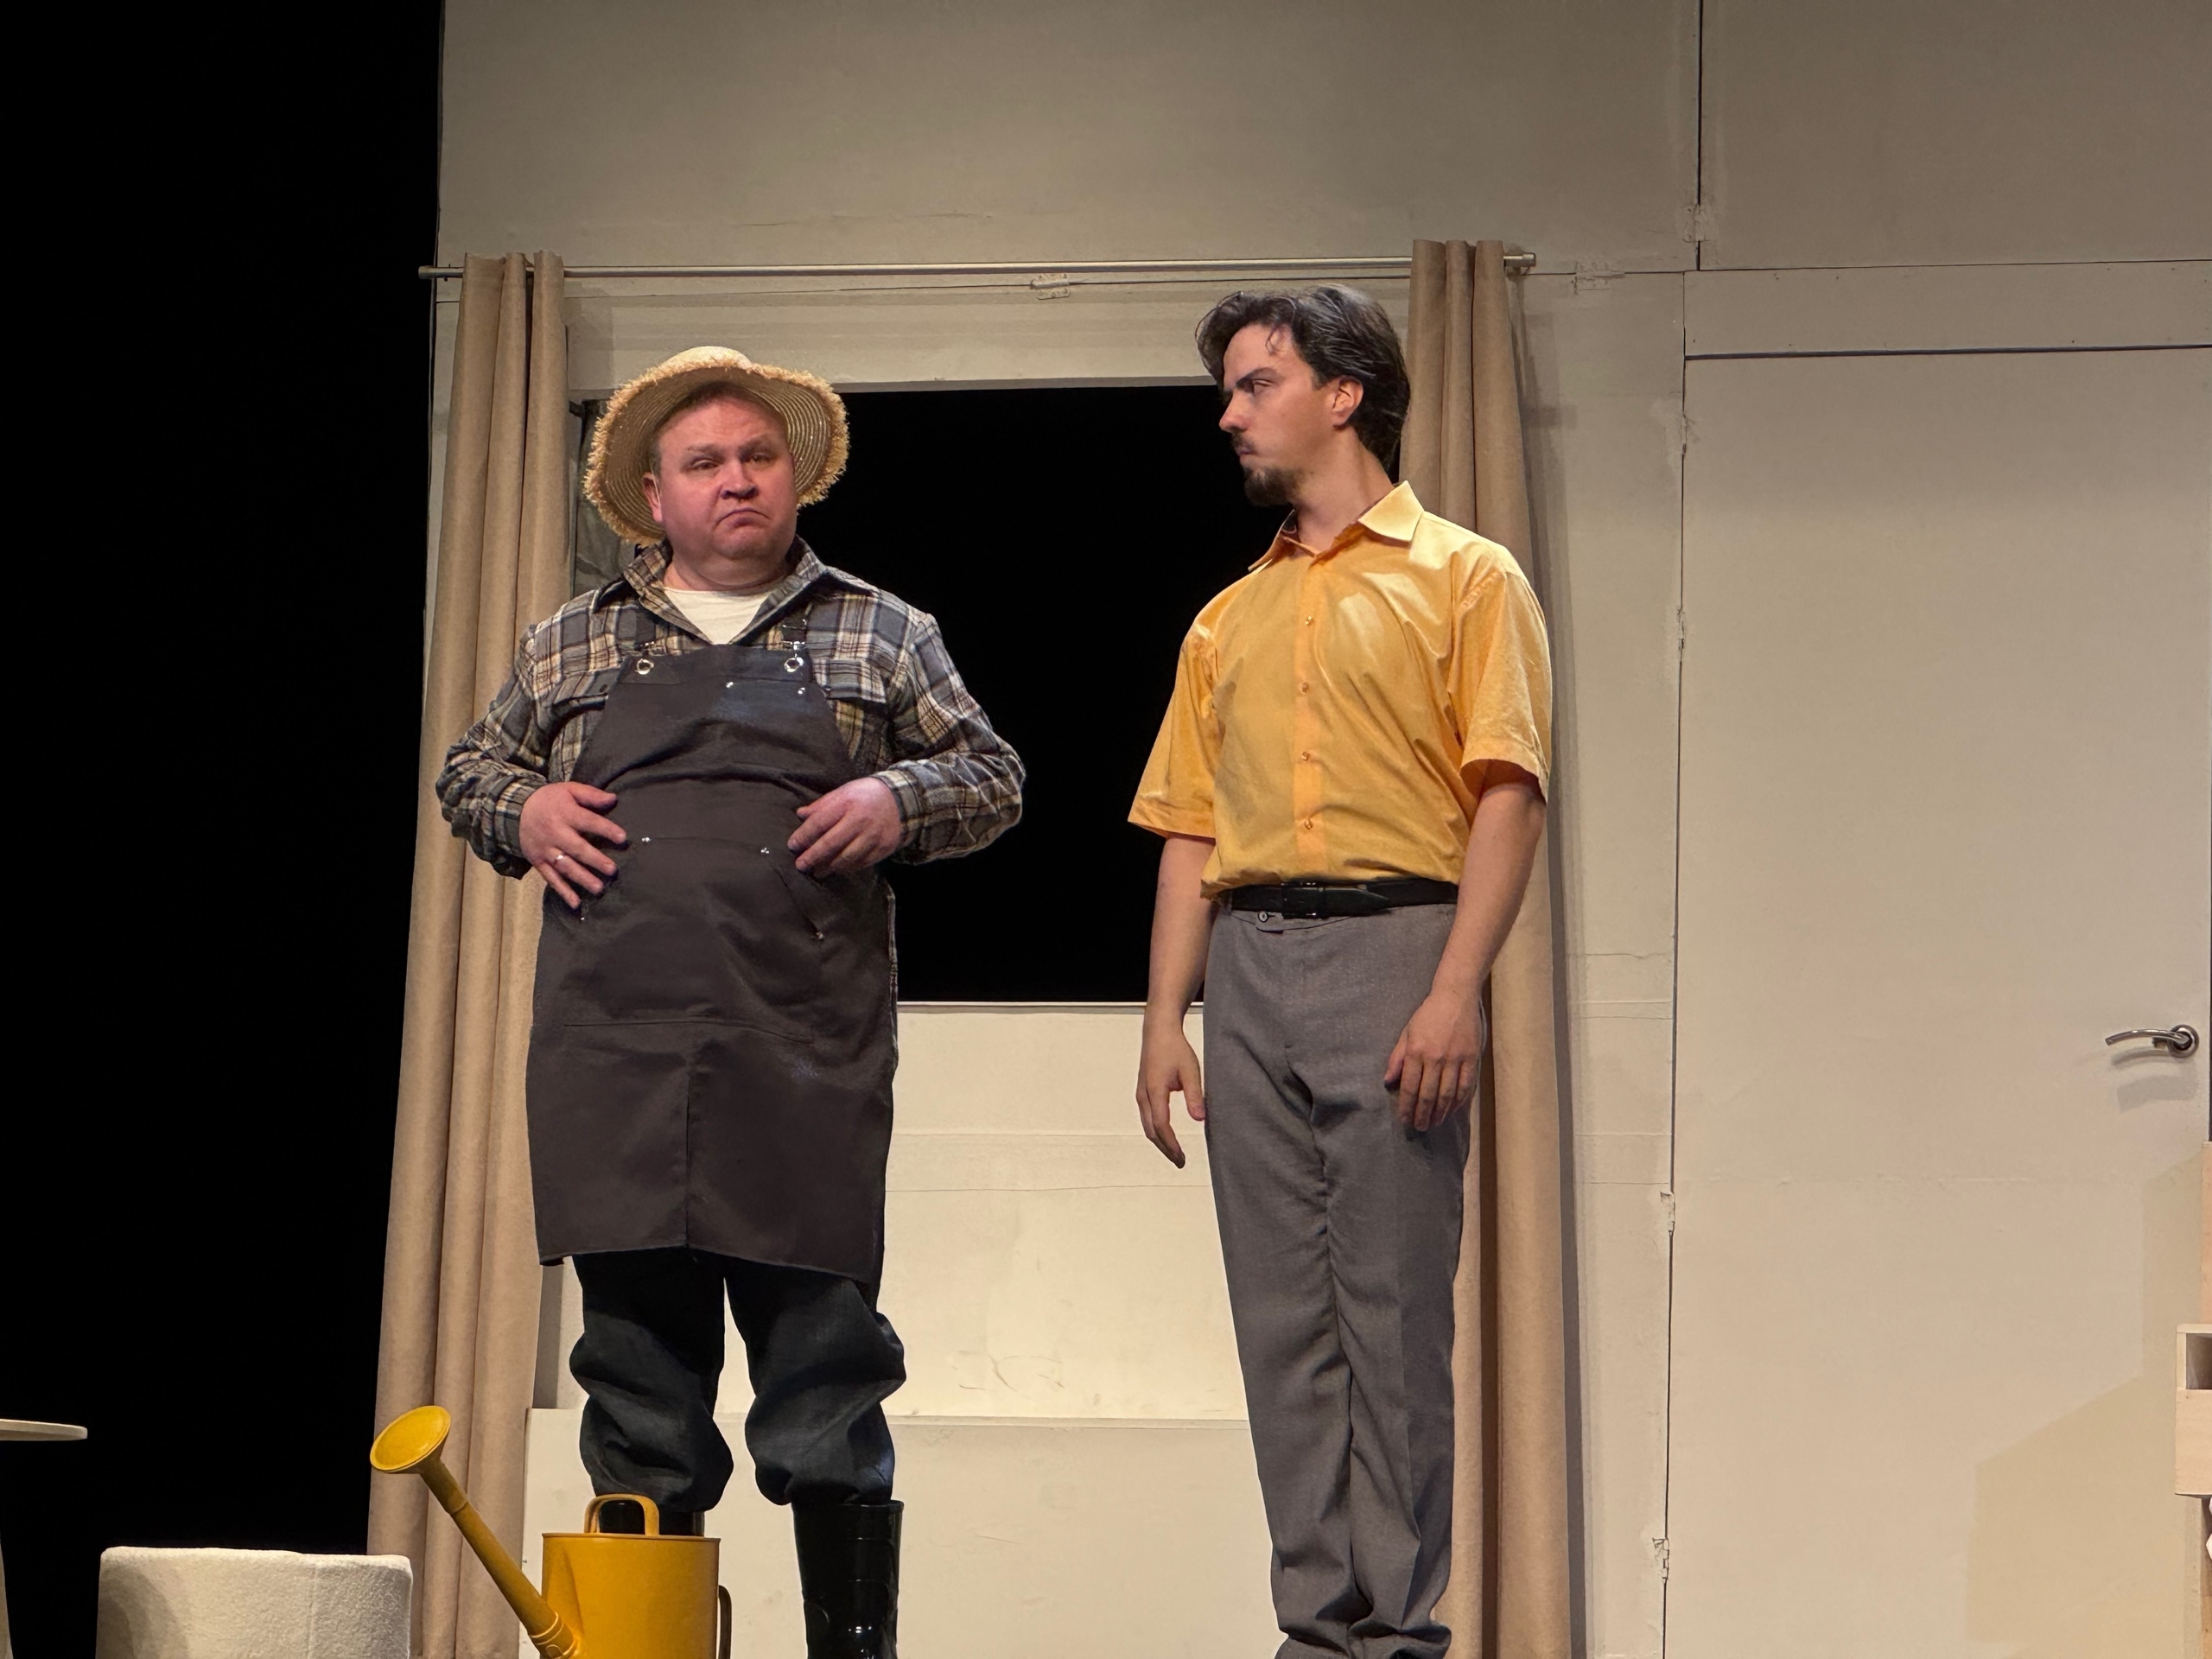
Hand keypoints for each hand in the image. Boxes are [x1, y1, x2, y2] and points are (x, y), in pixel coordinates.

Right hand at [521, 782, 626, 909]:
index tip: (623, 838)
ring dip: (582, 878)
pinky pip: (551, 879)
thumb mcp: (568, 789)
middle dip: (595, 860)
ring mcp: (546, 850)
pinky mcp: (538, 862)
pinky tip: (576, 903)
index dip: (605, 829)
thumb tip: (613, 799)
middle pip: (577, 848)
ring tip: (599, 888)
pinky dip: (563, 891)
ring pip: (565, 866)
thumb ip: (591, 795)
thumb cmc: (549, 800)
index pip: (588, 822)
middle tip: (613, 870)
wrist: (515, 810)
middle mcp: (555, 834)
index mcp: (565, 814)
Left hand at [790, 776, 902, 874]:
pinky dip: (847, 868)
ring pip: (846, 858)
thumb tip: (800, 815)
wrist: (901, 800)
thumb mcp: (843, 792)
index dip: (804, 836)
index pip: (819, 822)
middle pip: (831, 844)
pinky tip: (837, 869)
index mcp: (847, 803)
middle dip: (813, 856)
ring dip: (828, 867)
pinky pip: (861, 863)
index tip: (792, 846)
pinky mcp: (883, 848)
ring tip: (817, 871)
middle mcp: (860, 820)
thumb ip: (821, 805)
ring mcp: (873, 836)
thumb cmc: (865, 796)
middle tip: (800, 865)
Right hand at [1135, 1018, 1205, 1167]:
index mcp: (1154, 1091)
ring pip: (1147, 1126)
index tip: (1182, 1157)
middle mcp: (1143, 1096)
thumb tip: (1200, 1119)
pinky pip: (1147, 1118)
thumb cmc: (1174, 1048)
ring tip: (1175, 1153)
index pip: (1161, 1125)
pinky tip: (1167, 1136)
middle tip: (1181, 1162)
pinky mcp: (1143, 1092)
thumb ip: (1194, 1094)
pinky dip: (1156, 1131)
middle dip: (1165, 1149)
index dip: (1171, 1144)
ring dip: (1160, 1142)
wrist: (1158, 1031)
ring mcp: (1141, 1094)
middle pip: (1151, 1131)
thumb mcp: (1190, 1070)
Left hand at [1383, 983, 1484, 1131]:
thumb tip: (1388, 1081)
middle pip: (1428, 1095)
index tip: (1404, 1120)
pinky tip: (1454, 1110)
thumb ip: (1397, 1058)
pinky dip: (1460, 1101)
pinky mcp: (1472, 1058)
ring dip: (1441, 1112)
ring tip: (1434, 1123)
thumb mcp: (1407, 1032)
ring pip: (1448, 1094)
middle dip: (1422, 1114)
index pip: (1410, 1087)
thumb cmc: (1428, 1014)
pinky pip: (1466, 1086)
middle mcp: (1436, 1058)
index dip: (1406, 1107)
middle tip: (1419, 1127)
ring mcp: (1456, 1059)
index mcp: (1417, 1051)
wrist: (1456, 997)